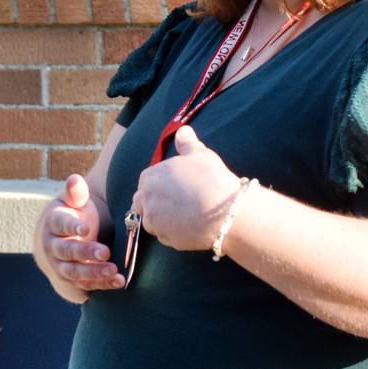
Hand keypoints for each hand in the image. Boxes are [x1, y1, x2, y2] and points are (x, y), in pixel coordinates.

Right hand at [36, 174, 123, 298]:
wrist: (63, 239)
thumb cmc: (74, 214)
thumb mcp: (74, 202)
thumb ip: (76, 193)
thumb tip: (74, 179)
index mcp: (54, 223)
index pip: (60, 224)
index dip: (71, 227)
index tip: (85, 228)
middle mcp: (53, 246)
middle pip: (66, 251)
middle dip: (85, 252)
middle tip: (105, 252)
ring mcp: (61, 265)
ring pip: (74, 272)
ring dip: (93, 272)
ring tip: (113, 271)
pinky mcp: (73, 280)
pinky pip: (86, 284)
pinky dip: (102, 284)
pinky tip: (118, 281)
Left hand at [132, 126, 243, 250]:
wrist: (225, 212)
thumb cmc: (211, 179)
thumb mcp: (200, 154)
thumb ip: (187, 143)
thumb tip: (182, 130)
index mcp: (150, 177)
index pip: (146, 180)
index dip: (160, 183)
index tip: (174, 185)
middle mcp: (146, 200)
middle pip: (143, 201)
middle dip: (154, 201)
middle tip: (177, 201)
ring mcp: (154, 222)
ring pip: (152, 220)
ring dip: (162, 218)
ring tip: (183, 215)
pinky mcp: (166, 239)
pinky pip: (165, 235)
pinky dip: (173, 232)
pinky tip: (189, 226)